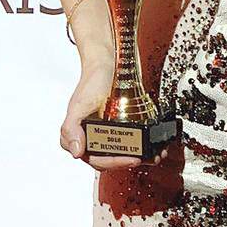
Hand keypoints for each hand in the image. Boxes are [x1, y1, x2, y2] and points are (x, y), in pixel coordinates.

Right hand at [59, 56, 171, 170]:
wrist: (108, 63)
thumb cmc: (91, 82)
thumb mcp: (78, 106)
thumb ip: (71, 129)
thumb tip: (75, 151)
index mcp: (81, 138)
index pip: (97, 160)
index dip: (115, 163)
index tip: (131, 159)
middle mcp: (95, 138)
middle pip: (113, 160)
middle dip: (130, 161)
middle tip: (147, 158)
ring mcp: (111, 133)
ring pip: (125, 153)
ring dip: (141, 156)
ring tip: (155, 155)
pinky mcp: (125, 126)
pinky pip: (135, 141)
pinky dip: (145, 145)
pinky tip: (155, 145)